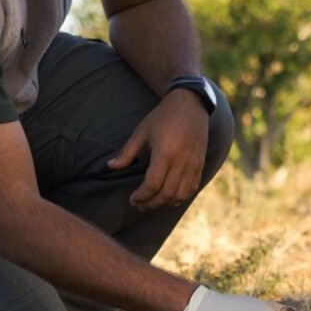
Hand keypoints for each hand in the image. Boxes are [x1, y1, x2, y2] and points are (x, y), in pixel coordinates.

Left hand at [108, 90, 208, 210]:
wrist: (191, 104)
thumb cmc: (163, 116)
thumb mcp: (142, 131)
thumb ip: (127, 152)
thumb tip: (110, 166)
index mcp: (165, 152)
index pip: (152, 184)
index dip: (141, 196)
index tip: (132, 199)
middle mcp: (181, 161)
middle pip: (166, 193)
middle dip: (151, 203)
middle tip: (139, 205)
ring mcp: (193, 164)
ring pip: (180, 195)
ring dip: (165, 203)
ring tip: (153, 202)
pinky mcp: (200, 164)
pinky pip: (192, 188)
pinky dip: (180, 197)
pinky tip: (170, 197)